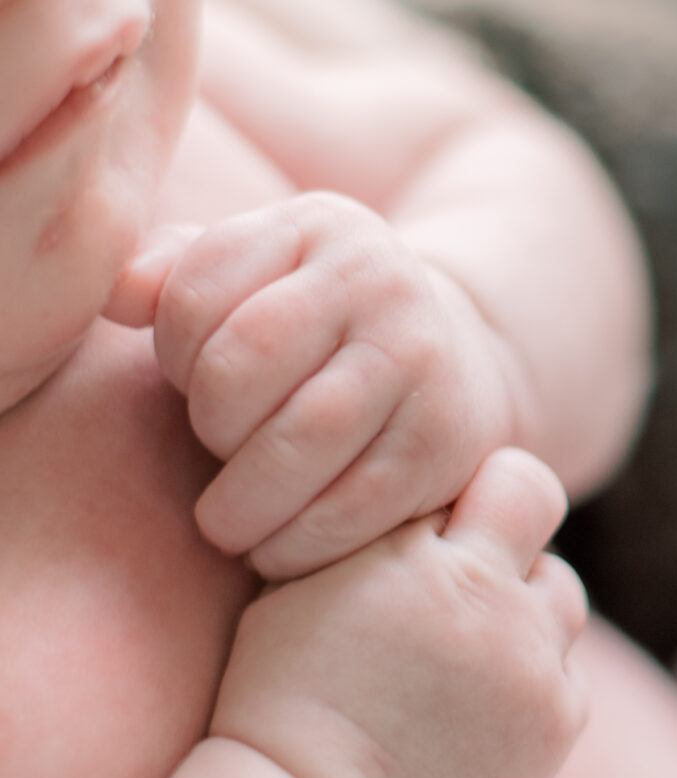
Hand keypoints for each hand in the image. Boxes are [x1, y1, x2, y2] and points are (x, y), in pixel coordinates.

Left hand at [104, 193, 515, 578]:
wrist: (458, 362)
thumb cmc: (326, 329)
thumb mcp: (261, 276)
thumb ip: (177, 275)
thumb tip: (115, 296)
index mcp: (315, 227)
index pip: (194, 297)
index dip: (173, 362)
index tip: (197, 390)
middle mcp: (378, 279)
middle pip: (239, 369)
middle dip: (211, 432)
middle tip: (219, 458)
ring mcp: (419, 361)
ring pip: (296, 442)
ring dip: (240, 506)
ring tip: (228, 524)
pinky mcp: (444, 443)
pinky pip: (346, 509)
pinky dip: (293, 546)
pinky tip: (276, 548)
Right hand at [210, 448, 587, 777]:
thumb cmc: (281, 701)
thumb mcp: (292, 590)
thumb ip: (364, 536)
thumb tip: (411, 500)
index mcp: (410, 559)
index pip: (467, 472)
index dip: (448, 495)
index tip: (427, 522)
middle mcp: (487, 601)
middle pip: (533, 496)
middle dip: (503, 510)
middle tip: (466, 552)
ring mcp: (532, 663)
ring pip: (560, 584)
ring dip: (524, 595)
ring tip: (472, 636)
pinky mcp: (559, 720)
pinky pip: (566, 662)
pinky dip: (535, 666)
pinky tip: (482, 695)